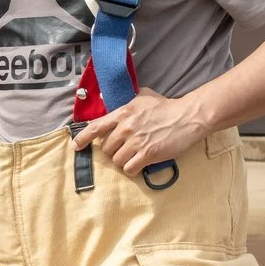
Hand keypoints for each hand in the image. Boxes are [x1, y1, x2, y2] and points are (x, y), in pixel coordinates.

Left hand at [72, 89, 209, 176]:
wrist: (189, 117)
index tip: (76, 146)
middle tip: (126, 147)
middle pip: (106, 148)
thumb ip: (125, 100)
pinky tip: (141, 163)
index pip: (95, 127)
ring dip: (124, 160)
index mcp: (122, 113)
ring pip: (117, 160)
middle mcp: (126, 127)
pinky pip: (129, 168)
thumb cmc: (166, 107)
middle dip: (113, 150)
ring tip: (136, 154)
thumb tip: (107, 98)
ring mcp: (136, 141)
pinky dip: (133, 168)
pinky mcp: (148, 154)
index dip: (82, 138)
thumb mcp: (143, 97)